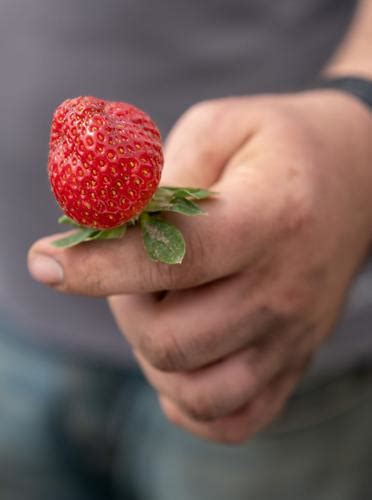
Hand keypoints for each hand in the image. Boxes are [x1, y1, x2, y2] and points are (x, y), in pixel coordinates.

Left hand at [28, 90, 371, 442]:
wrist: (357, 177)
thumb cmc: (279, 145)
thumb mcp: (219, 126)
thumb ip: (160, 173)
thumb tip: (102, 224)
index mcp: (272, 216)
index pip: (175, 258)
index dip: (99, 264)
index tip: (45, 261)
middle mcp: (285, 288)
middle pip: (172, 337)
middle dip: (123, 304)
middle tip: (130, 270)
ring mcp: (293, 334)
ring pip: (195, 388)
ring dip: (151, 354)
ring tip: (158, 307)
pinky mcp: (294, 360)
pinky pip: (232, 420)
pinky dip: (189, 403)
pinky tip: (179, 362)